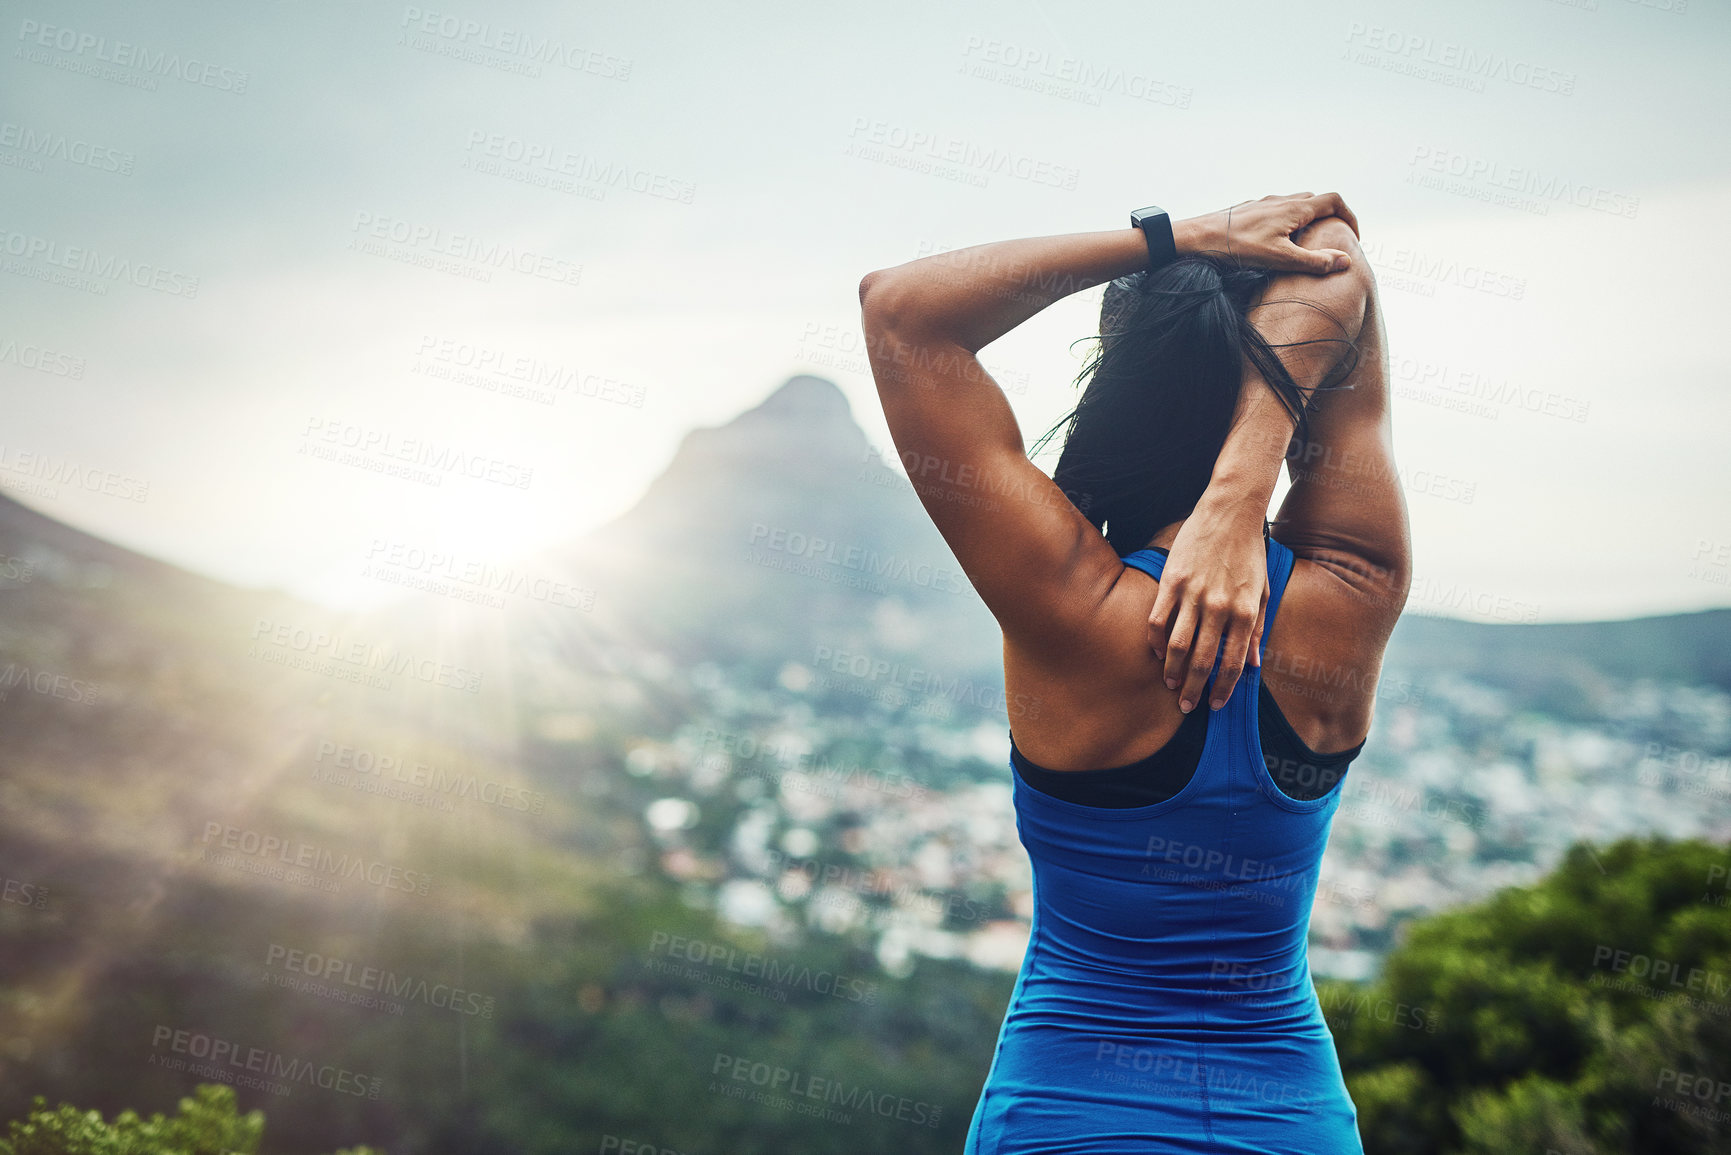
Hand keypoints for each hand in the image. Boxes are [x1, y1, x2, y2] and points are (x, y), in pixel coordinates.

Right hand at [1146, 496, 1269, 713]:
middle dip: (1193, 689)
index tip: (1214, 705)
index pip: (1233, 663)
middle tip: (1186, 707)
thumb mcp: (1263, 592)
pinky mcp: (1172, 581)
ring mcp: (1193, 594)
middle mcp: (1219, 607)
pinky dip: (1156, 641)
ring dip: (1172, 671)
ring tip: (1170, 686)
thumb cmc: (1250, 553)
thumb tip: (1253, 666)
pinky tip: (1157, 653)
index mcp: (1245, 612)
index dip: (1223, 689)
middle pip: (1202, 660)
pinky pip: (1158, 619)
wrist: (1231, 512)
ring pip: (1177, 645)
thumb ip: (1257, 631)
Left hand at [1178, 192, 1359, 275]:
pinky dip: (1287, 222)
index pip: (1334, 201)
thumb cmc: (1235, 248)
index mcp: (1294, 208)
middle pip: (1316, 200)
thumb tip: (1346, 260)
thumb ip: (1314, 261)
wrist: (1194, 238)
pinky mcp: (1248, 211)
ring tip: (1306, 244)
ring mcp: (1263, 204)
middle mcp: (1280, 200)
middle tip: (1333, 240)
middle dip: (1330, 217)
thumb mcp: (1279, 259)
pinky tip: (1277, 242)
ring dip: (1307, 220)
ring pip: (1295, 205)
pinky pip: (1276, 211)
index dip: (1350, 216)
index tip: (1353, 236)